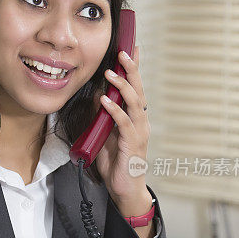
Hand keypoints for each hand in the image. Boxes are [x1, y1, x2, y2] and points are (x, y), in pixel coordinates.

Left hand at [94, 46, 151, 210]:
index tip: (130, 48)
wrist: (124, 189)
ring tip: (111, 72)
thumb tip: (97, 94)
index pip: (136, 87)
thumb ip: (102, 115)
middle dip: (131, 70)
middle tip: (123, 52)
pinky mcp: (132, 144)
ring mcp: (139, 132)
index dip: (134, 68)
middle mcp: (141, 121)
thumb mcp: (105, 134)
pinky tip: (105, 100)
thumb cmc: (116, 162)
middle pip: (139, 89)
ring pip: (135, 102)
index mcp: (135, 117)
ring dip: (122, 86)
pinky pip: (124, 123)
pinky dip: (114, 109)